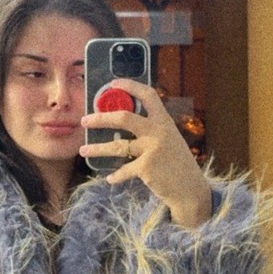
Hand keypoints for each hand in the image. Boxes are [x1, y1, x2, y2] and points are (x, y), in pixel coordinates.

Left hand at [79, 78, 211, 228]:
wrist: (190, 189)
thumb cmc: (178, 165)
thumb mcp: (170, 140)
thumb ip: (153, 131)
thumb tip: (126, 126)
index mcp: (164, 121)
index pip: (148, 95)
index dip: (130, 86)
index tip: (113, 84)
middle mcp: (158, 132)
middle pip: (123, 117)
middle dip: (100, 118)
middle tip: (84, 120)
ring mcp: (152, 149)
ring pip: (117, 146)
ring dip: (97, 149)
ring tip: (83, 150)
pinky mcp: (146, 168)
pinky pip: (124, 170)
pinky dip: (116, 176)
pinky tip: (110, 179)